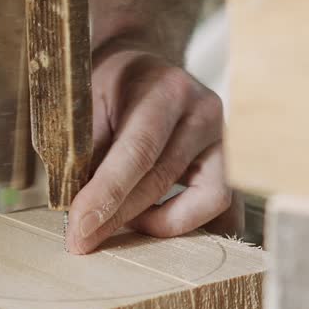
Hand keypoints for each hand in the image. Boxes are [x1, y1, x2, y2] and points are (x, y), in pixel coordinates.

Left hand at [66, 41, 241, 253]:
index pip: (138, 151)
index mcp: (165, 89)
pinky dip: (194, 226)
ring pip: (207, 200)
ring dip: (160, 223)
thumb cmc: (108, 87)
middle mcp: (204, 112)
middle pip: (164, 179)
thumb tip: (78, 209)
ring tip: (124, 219)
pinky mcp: (231, 165)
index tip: (79, 228)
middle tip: (82, 241)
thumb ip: (82, 151)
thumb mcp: (86, 103)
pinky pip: (226, 210)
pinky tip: (157, 225)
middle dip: (119, 218)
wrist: (141, 67)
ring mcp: (224, 139)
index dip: (107, 194)